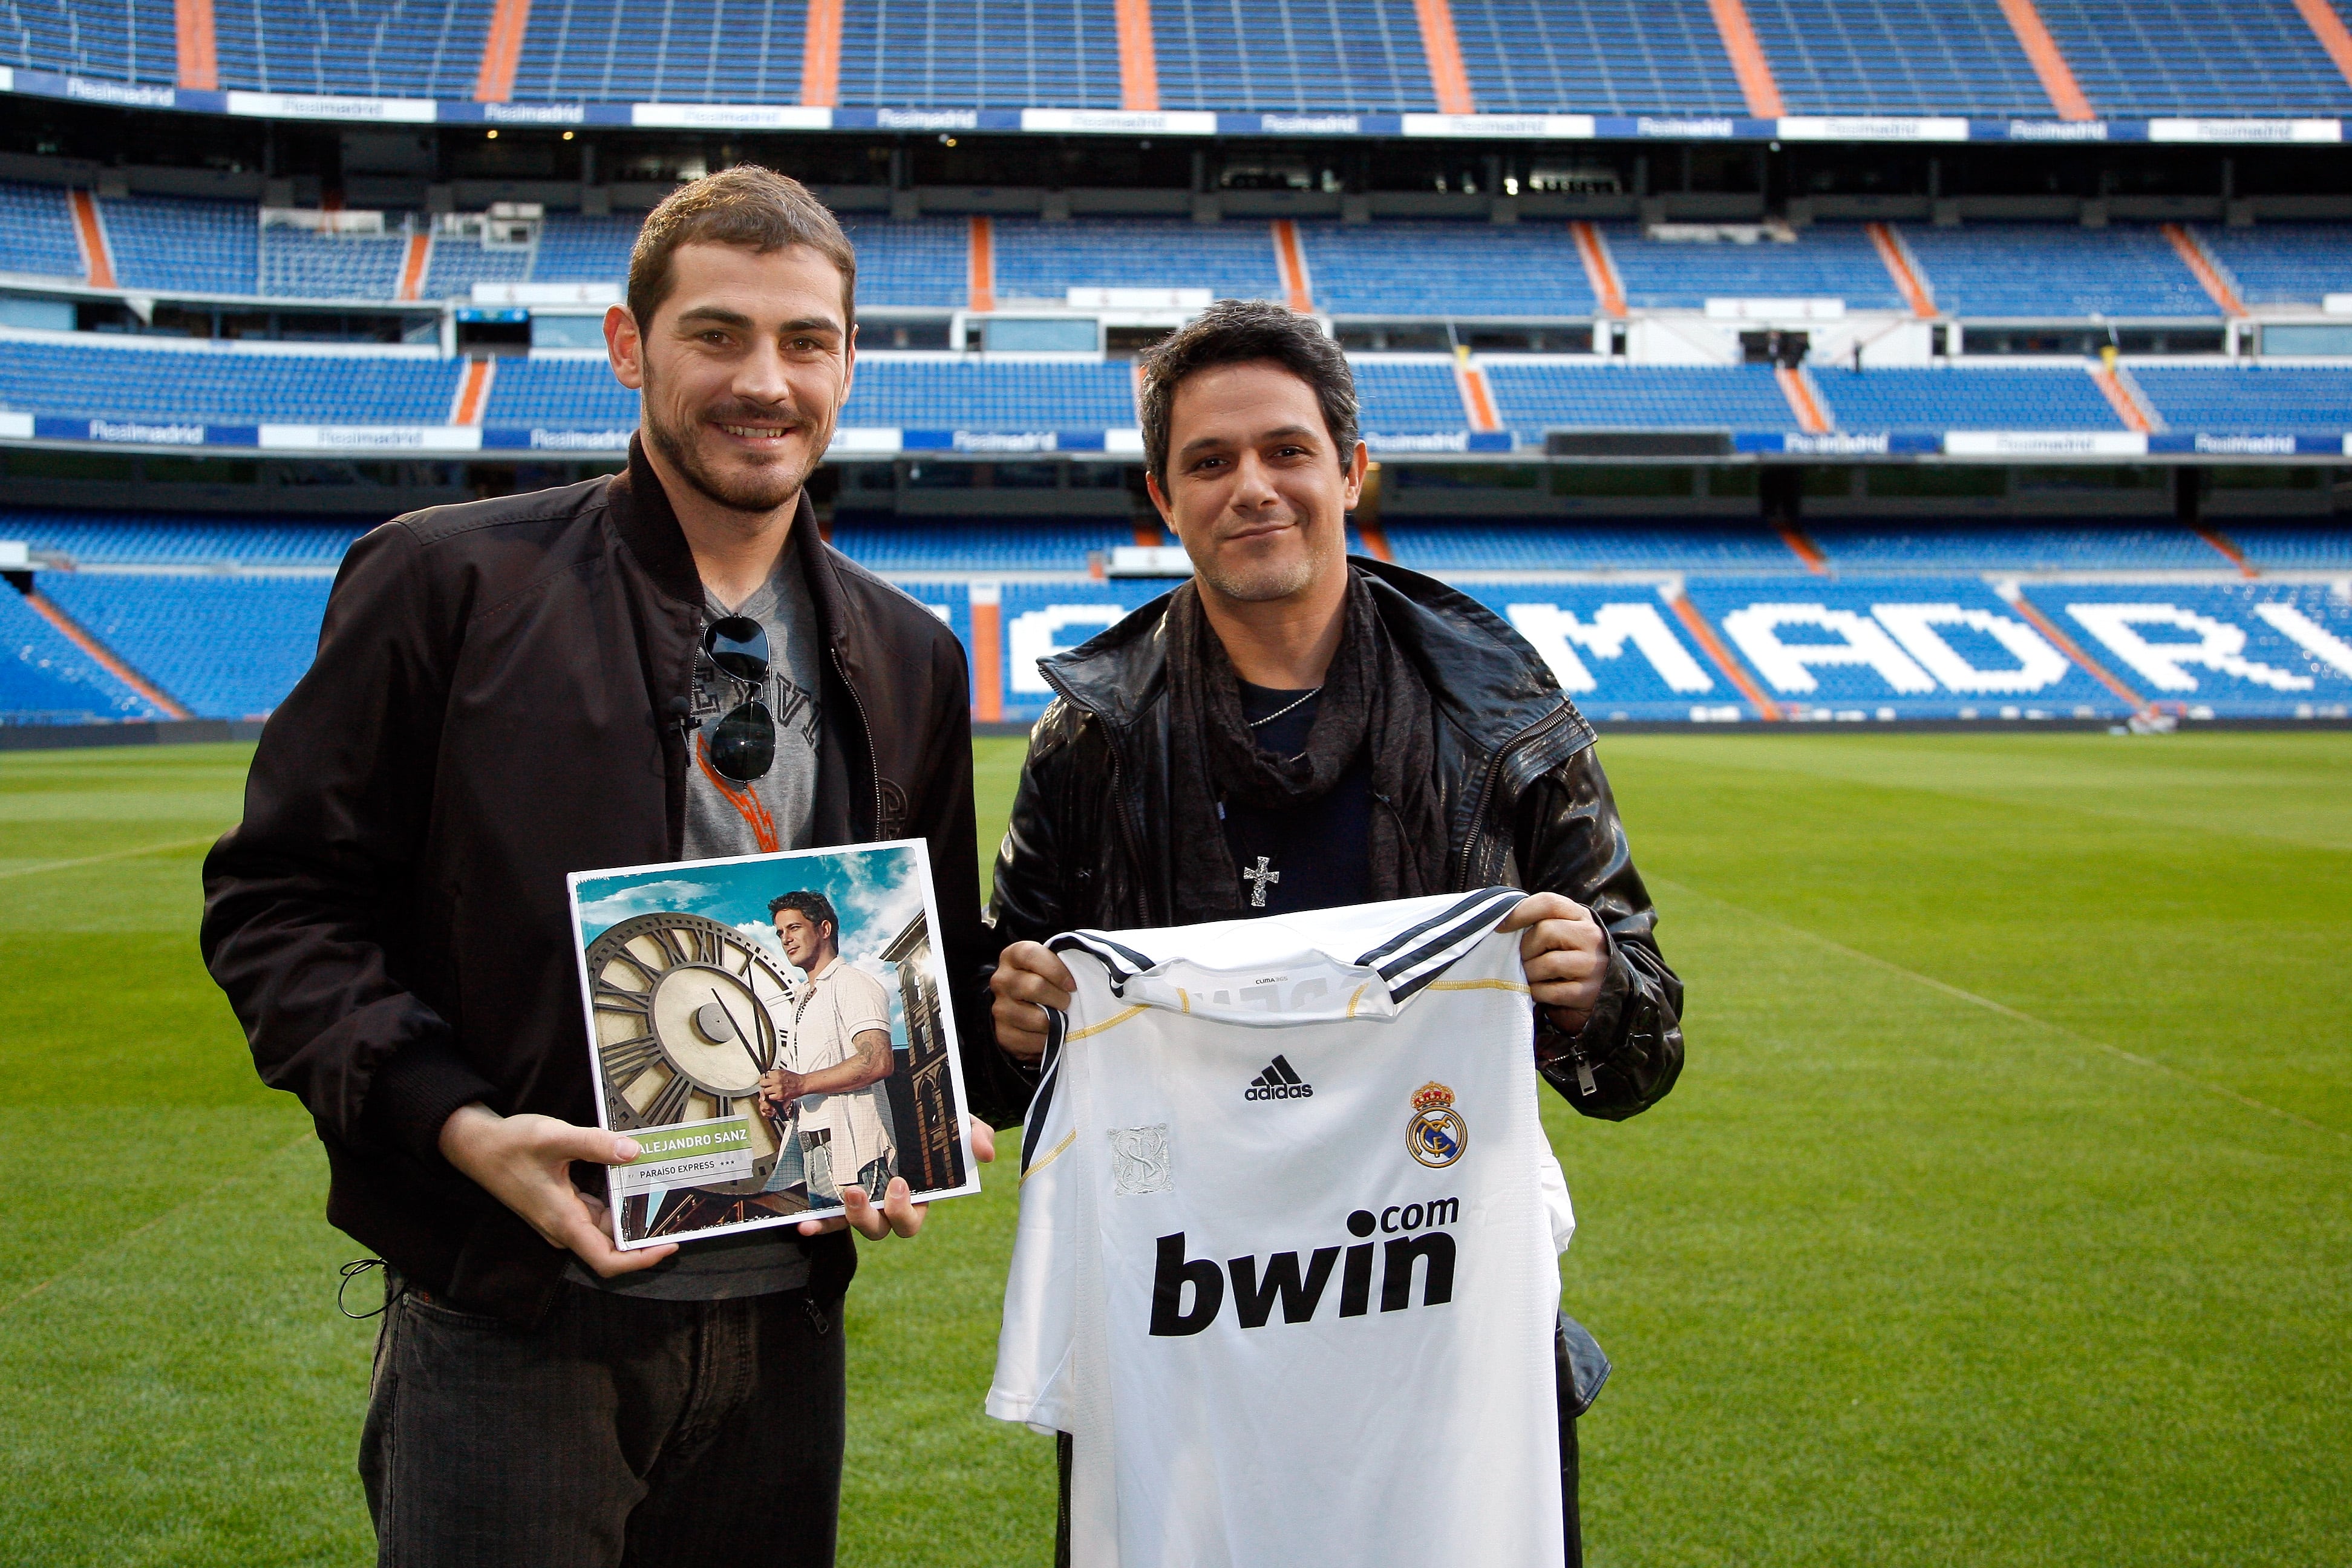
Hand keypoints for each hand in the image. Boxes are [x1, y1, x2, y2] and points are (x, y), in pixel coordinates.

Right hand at [437, 1102, 676, 1277]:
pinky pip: (596, 1213)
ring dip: (633, 1216)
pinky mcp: (561, 1207)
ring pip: (606, 1227)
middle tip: (680, 1213)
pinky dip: (617, 1203)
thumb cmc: (509, 1145)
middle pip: (612, 1245)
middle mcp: (565, 1227)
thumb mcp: (554, 1138)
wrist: (475, 1146)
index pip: (607, 1260)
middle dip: (646, 1234)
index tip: (670, 1244)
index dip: (641, 1260)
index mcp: (564, 1221)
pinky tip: (635, 1182)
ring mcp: (563, 1219)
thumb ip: (595, 1144)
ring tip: (666, 1195)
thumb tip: (633, 1151)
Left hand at [759, 1067, 806, 1111]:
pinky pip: (770, 1097)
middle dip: (763, 1085)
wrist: (802, 1084)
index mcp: (777, 1073)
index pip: (763, 1076)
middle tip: (766, 1086)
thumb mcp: (783, 1072)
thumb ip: (774, 1074)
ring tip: (772, 1091)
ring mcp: (778, 1088)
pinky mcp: (780, 1096)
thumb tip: (767, 1076)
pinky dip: (772, 1097)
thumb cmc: (795, 1078)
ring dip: (768, 1092)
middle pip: (762, 1083)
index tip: (764, 1080)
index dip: (763, 1078)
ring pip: (765, 1091)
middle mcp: (776, 1080)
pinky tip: (776, 1095)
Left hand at [795, 1117, 996, 1239]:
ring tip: (848, 1193)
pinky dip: (819, 1223)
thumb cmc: (932, 1122)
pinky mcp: (839, 1195)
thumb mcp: (955, 1123)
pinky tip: (805, 1224)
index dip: (905, 1210)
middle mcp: (889, 1204)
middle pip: (883, 1228)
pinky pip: (829, 1217)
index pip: (912, 1217)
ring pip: (857, 1223)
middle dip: (875, 1216)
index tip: (900, 1185)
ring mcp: (865, 1200)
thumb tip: (985, 1152)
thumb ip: (973, 1133)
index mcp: (917, 1195)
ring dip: (849, 1216)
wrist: (896, 1103)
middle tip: (866, 1190)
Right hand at [991, 941, 1075, 1060]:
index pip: (1031, 955)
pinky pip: (1034, 1041)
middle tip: (1067, 1003)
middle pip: (1035, 987)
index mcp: (1012, 956)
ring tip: (1060, 1019)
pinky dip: (1048, 1040)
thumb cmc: (1047, 984)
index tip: (1072, 984)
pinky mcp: (1003, 1034)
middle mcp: (1001, 980)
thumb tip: (1085, 978)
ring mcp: (999, 1008)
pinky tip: (1050, 1033)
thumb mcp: (1052, 967)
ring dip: (1057, 1023)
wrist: (1026, 1012)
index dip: (1055, 969)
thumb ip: (1064, 964)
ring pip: (1038, 1018)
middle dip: (1060, 998)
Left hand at [1500, 893, 1608, 1036]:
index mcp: (1580, 917)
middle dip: (1525, 948)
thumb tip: (1500, 921)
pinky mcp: (1587, 993)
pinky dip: (1536, 992)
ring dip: (1529, 973)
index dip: (1521, 912)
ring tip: (1531, 976)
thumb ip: (1540, 922)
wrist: (1605, 988)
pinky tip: (1538, 992)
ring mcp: (1591, 965)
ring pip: (1546, 963)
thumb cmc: (1571, 956)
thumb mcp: (1563, 931)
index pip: (1549, 903)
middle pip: (1545, 931)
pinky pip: (1549, 991)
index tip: (1501, 927)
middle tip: (1524, 960)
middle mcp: (1590, 937)